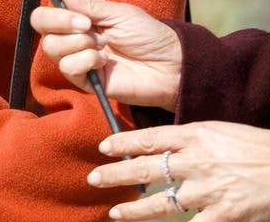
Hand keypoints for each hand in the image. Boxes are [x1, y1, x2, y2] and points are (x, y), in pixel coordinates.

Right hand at [29, 0, 182, 110]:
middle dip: (57, 19)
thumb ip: (88, 4)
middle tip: (85, 24)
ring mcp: (76, 55)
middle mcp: (73, 31)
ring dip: (77, 43)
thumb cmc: (148, 35)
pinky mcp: (83, 79)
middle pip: (40, 21)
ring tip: (102, 45)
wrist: (168, 68)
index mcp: (82, 10)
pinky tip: (103, 62)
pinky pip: (67, 67)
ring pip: (50, 46)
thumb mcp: (119, 13)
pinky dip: (85, 61)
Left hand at [89, 122, 269, 221]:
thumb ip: (188, 139)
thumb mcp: (215, 131)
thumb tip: (159, 145)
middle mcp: (196, 161)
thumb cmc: (250, 146)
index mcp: (194, 136)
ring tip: (116, 212)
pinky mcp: (223, 214)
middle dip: (117, 174)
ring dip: (136, 209)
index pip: (150, 138)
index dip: (124, 143)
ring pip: (162, 202)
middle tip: (94, 178)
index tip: (104, 147)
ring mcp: (208, 189)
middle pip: (147, 168)